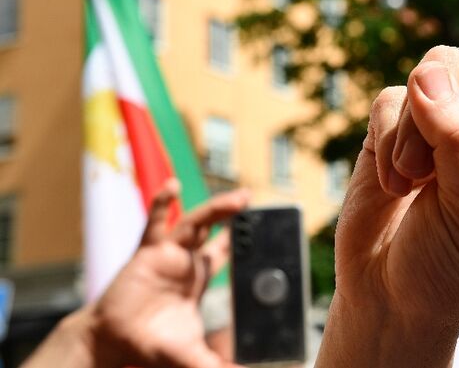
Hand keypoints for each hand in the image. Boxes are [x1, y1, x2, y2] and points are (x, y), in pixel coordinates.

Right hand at [24, 181, 248, 367]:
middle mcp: (186, 262)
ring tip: (240, 198)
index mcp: (199, 279)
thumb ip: (216, 365)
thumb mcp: (192, 353)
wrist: (112, 342)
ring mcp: (167, 255)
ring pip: (195, 223)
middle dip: (233, 215)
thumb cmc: (152, 344)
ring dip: (216, 209)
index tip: (266, 228)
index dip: (244, 240)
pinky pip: (155, 224)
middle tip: (254, 201)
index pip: (228, 253)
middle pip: (215, 231)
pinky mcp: (146, 253)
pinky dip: (163, 204)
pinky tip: (172, 187)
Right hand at [317, 0, 458, 366]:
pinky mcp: (397, 120)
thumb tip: (427, 75)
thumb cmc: (451, 269)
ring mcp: (444, 116)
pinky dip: (389, 140)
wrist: (391, 293)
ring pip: (435, 70)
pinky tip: (393, 182)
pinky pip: (391, 98)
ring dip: (419, 129)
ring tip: (416, 183)